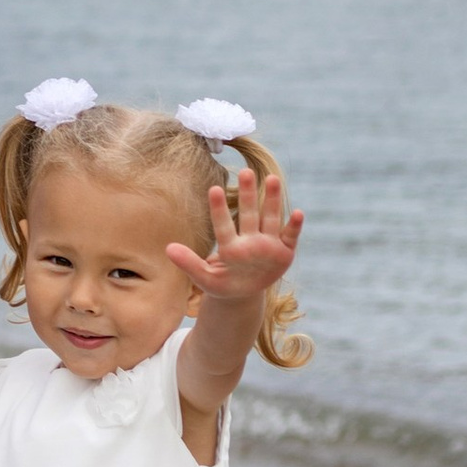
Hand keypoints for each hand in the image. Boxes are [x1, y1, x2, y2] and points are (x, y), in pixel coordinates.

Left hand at [167, 165, 303, 310]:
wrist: (242, 295)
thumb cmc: (221, 284)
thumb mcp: (204, 278)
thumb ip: (189, 263)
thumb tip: (168, 248)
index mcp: (230, 247)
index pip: (223, 225)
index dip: (219, 209)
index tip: (213, 188)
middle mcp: (249, 240)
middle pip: (249, 214)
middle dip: (248, 194)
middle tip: (245, 171)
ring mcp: (267, 244)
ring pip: (270, 218)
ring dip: (271, 200)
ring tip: (271, 178)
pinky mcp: (284, 252)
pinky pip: (290, 237)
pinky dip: (294, 226)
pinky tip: (297, 213)